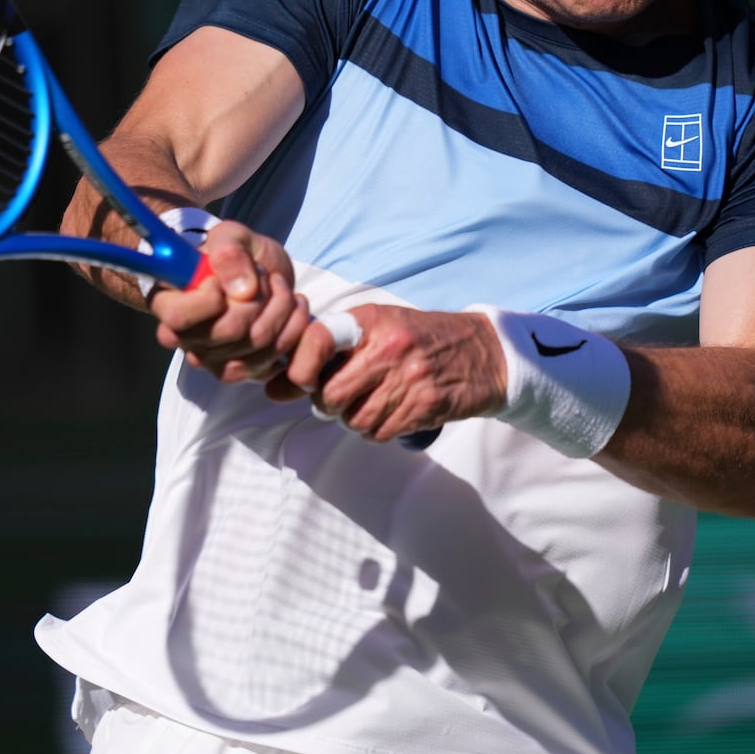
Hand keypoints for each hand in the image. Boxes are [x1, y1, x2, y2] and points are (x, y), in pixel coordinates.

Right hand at [149, 220, 310, 383]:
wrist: (259, 275)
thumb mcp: (231, 237)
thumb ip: (230, 252)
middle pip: (228, 331)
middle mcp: (186, 339)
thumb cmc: (235, 255)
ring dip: (281, 308)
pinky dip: (294, 329)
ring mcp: (214, 360)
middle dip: (258, 297)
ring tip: (280, 286)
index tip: (224, 279)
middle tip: (265, 276)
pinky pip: (275, 359)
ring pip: (257, 344)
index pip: (179, 317)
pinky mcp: (244, 370)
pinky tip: (293, 307)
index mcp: (168, 303)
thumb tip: (243, 288)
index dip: (209, 299)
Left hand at [279, 306, 506, 441]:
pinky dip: (377, 431)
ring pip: (354, 419)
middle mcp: (388, 347)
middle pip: (330, 393)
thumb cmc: (419, 340)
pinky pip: (380, 433)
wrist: (482, 353)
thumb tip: (272, 389)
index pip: (315, 340)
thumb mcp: (377, 328)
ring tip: (368, 404)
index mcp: (370, 321)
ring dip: (353, 420)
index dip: (299, 368)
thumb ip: (326, 353)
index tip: (302, 380)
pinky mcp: (425, 405)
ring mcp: (408, 377)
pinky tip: (390, 414)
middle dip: (326, 404)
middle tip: (337, 400)